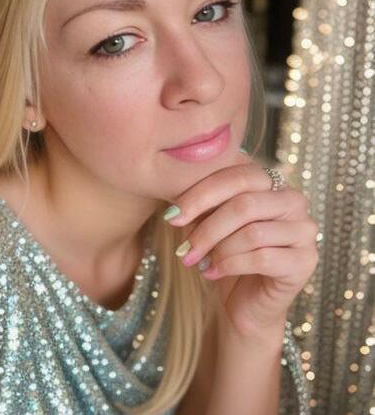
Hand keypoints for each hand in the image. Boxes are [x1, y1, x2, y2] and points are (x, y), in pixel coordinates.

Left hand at [165, 150, 318, 338]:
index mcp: (271, 182)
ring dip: (218, 250)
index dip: (201, 195)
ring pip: (252, 233)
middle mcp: (294, 201)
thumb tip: (177, 209)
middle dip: (208, 228)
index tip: (172, 216)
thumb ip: (202, 207)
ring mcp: (305, 230)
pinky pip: (262, 258)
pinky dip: (231, 265)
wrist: (246, 302)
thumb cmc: (226, 254)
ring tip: (198, 262)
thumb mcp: (210, 224)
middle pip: (245, 204)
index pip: (237, 176)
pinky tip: (213, 273)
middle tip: (184, 250)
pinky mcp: (306, 261)